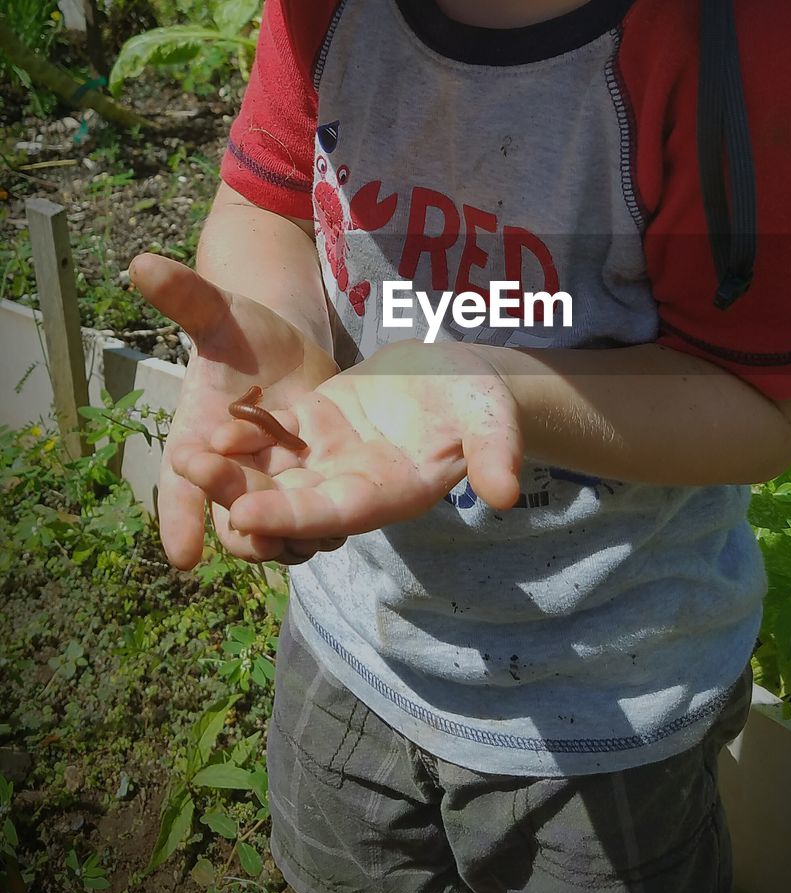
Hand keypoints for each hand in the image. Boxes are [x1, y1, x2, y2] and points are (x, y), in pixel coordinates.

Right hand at [128, 253, 338, 569]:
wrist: (286, 345)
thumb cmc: (243, 331)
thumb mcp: (219, 313)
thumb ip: (185, 296)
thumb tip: (139, 263)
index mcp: (196, 440)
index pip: (179, 487)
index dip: (179, 520)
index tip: (182, 558)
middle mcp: (228, 472)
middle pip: (228, 518)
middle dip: (242, 535)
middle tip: (258, 545)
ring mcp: (269, 483)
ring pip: (271, 529)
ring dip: (285, 542)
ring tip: (304, 546)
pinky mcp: (307, 483)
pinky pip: (309, 520)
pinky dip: (319, 530)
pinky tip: (337, 532)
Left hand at [171, 338, 523, 545]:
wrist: (461, 375)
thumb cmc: (481, 399)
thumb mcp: (493, 418)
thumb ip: (495, 453)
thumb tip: (506, 494)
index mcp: (394, 491)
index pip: (337, 513)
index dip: (292, 516)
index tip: (247, 517)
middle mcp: (354, 484)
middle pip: (291, 497)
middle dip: (241, 491)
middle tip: (192, 477)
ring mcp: (331, 456)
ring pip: (273, 469)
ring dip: (230, 467)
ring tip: (183, 457)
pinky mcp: (316, 424)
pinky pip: (276, 433)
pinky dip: (247, 431)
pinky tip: (214, 424)